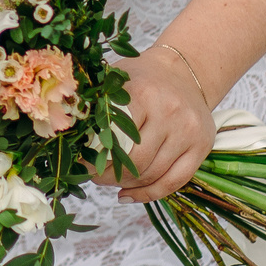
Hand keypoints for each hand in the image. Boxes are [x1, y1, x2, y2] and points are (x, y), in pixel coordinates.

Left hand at [92, 42, 215, 202]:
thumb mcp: (115, 79)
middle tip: (94, 177)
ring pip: (153, 175)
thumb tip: (63, 135)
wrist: (183, 71)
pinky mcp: (202, 145)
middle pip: (136, 163)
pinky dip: (149, 194)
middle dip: (109, 176)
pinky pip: (175, 182)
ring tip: (110, 182)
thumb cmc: (141, 78)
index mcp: (143, 94)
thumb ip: (93, 103)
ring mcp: (189, 131)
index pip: (114, 138)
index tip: (79, 165)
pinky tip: (129, 195)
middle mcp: (170, 112)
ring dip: (127, 185)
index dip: (94, 158)